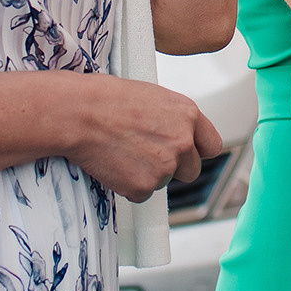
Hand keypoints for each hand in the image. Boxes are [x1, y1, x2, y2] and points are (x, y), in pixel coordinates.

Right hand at [67, 74, 223, 202]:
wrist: (79, 113)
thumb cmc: (108, 98)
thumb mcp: (153, 96)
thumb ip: (173, 118)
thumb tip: (176, 132)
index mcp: (188, 114)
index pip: (212, 145)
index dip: (196, 151)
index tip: (187, 153)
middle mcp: (183, 142)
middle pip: (191, 170)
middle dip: (173, 167)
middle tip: (145, 153)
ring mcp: (165, 167)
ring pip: (162, 181)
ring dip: (146, 173)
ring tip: (121, 150)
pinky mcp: (144, 186)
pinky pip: (141, 193)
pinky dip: (127, 184)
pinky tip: (113, 162)